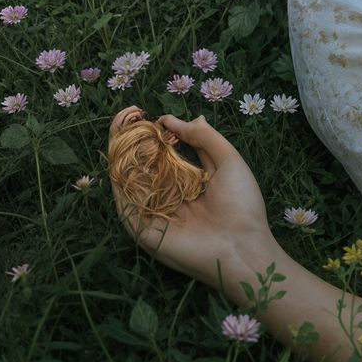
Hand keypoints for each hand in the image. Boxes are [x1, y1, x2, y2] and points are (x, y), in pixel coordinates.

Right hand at [108, 106, 280, 296]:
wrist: (242, 246)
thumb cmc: (241, 204)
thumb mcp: (228, 161)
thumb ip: (205, 138)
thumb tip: (178, 118)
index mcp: (188, 183)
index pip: (166, 155)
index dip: (158, 134)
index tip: (154, 114)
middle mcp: (167, 197)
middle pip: (144, 165)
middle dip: (134, 139)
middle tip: (129, 114)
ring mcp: (152, 213)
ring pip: (130, 179)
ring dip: (122, 152)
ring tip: (120, 124)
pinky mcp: (141, 230)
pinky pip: (125, 201)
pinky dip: (120, 177)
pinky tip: (121, 152)